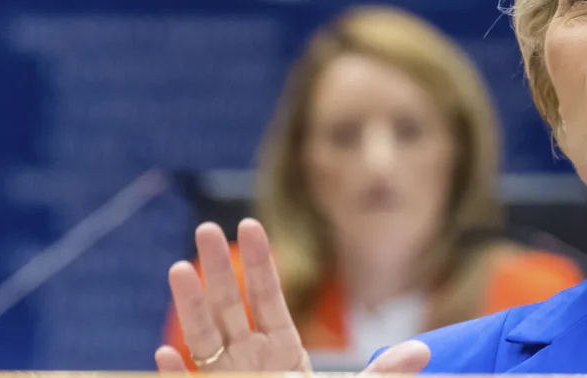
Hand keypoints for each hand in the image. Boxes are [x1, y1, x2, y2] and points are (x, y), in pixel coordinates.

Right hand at [155, 218, 430, 373]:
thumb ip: (383, 374)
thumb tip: (423, 351)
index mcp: (281, 350)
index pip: (267, 297)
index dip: (260, 262)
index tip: (251, 224)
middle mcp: (248, 359)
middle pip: (229, 306)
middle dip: (216, 269)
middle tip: (205, 228)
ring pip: (202, 339)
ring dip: (190, 307)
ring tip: (179, 268)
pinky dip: (174, 373)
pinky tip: (163, 353)